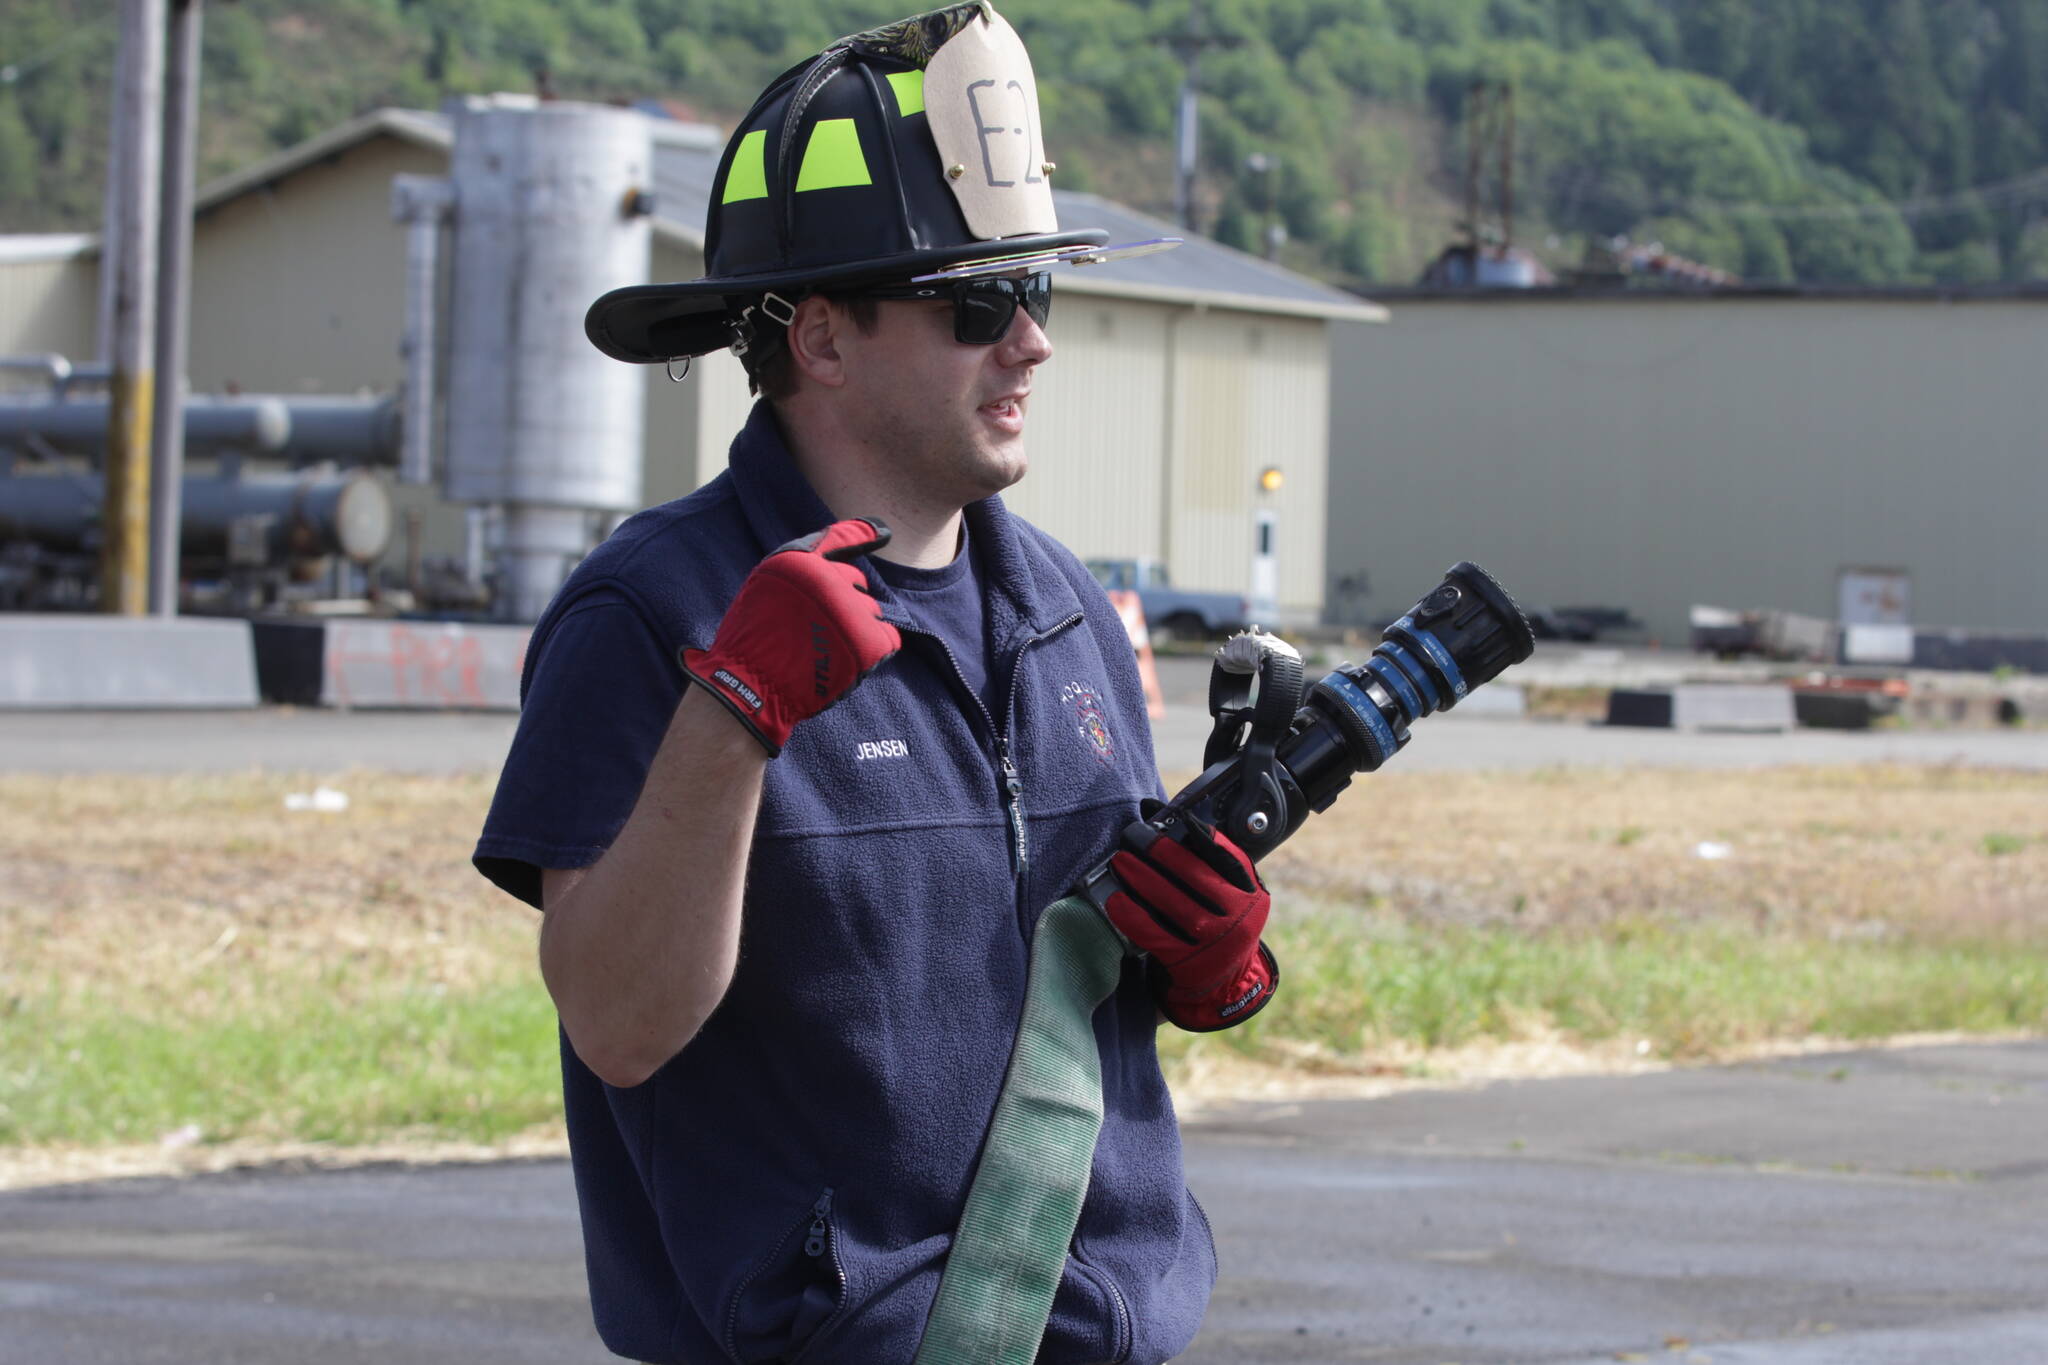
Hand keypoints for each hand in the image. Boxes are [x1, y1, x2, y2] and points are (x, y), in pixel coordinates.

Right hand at [681, 518, 900, 755]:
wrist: (749, 687)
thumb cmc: (753, 640)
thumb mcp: (767, 585)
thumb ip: (805, 564)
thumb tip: (861, 545)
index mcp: (798, 561)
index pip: (843, 538)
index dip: (864, 533)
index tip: (883, 532)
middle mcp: (827, 579)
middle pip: (856, 583)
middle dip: (843, 601)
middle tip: (814, 629)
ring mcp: (849, 611)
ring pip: (871, 611)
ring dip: (855, 627)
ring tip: (824, 648)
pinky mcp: (867, 642)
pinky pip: (888, 637)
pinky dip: (872, 649)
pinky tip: (846, 659)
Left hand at [1105, 803, 1279, 1031]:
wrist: (1225, 984)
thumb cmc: (1222, 926)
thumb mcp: (1233, 898)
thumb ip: (1214, 864)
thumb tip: (1174, 820)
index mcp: (1250, 896)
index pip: (1229, 857)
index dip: (1204, 836)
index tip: (1181, 821)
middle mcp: (1236, 918)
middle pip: (1194, 875)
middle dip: (1160, 851)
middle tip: (1135, 837)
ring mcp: (1212, 941)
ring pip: (1171, 901)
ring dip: (1141, 877)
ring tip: (1120, 861)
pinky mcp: (1187, 961)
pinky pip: (1152, 932)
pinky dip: (1131, 915)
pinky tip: (1115, 899)